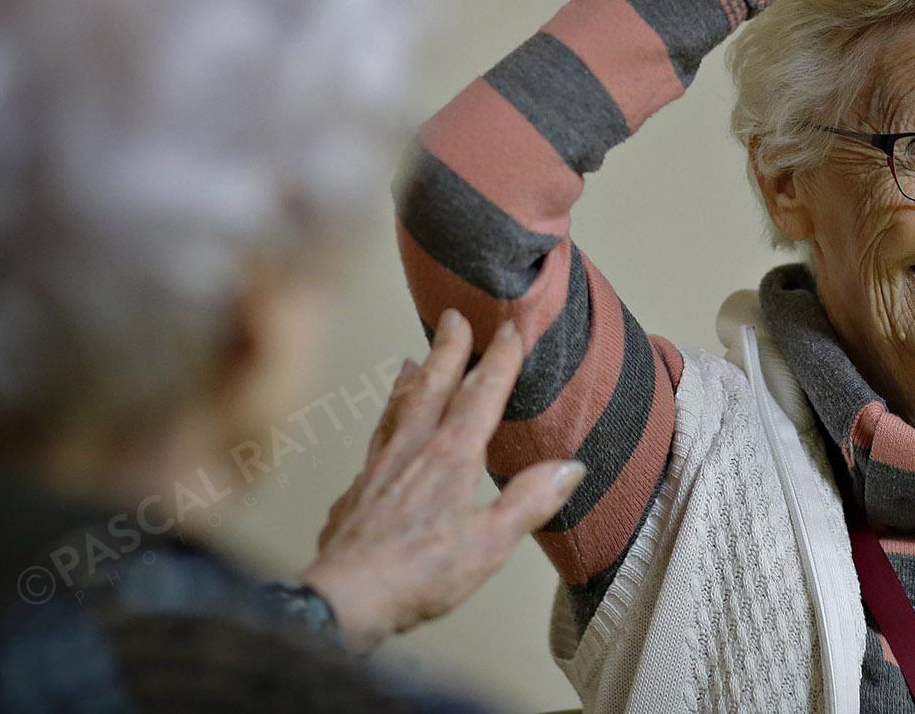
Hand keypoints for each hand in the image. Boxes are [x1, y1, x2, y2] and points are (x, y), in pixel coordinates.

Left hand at [299, 310, 583, 654]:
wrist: (344, 598)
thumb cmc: (420, 574)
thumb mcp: (490, 543)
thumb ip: (529, 501)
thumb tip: (569, 467)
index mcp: (451, 456)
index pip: (481, 394)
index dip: (499, 359)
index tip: (511, 328)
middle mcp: (412, 449)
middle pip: (433, 386)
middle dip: (448, 349)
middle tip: (452, 316)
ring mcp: (379, 467)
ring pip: (397, 409)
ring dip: (411, 381)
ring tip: (413, 361)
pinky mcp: (356, 491)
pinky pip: (375, 442)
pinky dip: (384, 423)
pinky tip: (383, 436)